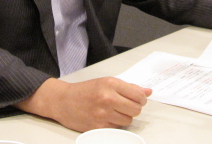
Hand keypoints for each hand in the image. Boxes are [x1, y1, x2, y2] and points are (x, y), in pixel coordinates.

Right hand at [16, 77, 151, 131]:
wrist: (63, 101)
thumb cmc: (85, 90)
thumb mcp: (106, 82)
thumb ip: (128, 87)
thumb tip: (148, 92)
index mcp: (110, 84)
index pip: (138, 95)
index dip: (141, 98)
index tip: (139, 99)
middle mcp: (107, 98)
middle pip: (136, 109)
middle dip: (134, 108)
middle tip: (127, 105)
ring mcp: (103, 114)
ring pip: (128, 120)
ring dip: (125, 117)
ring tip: (115, 111)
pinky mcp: (98, 127)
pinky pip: (117, 128)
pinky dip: (116, 124)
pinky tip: (108, 117)